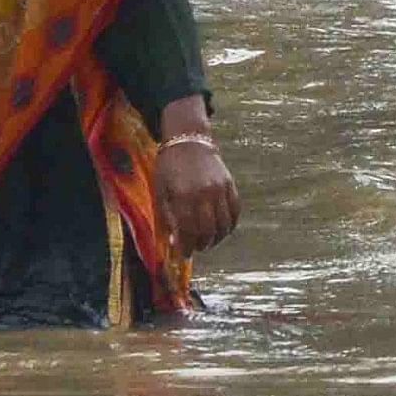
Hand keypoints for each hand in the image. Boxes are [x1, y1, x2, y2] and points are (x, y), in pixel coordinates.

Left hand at [155, 133, 241, 255]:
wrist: (189, 141)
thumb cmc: (169, 167)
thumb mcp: (161, 191)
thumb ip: (167, 216)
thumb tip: (173, 241)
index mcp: (184, 195)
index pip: (188, 230)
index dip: (186, 246)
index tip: (184, 254)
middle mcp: (205, 194)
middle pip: (208, 230)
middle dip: (201, 244)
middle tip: (196, 248)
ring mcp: (220, 189)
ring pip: (224, 223)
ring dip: (217, 237)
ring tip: (208, 241)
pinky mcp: (230, 185)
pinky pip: (235, 211)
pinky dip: (230, 224)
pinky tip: (222, 229)